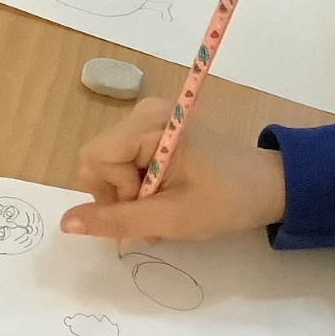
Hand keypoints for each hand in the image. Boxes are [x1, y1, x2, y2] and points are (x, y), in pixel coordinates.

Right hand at [60, 97, 285, 240]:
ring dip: (129, 196)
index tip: (149, 202)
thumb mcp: (171, 218)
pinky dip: (137, 187)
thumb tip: (65, 223)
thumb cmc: (228, 201)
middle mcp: (143, 112)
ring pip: (107, 166)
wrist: (269, 187)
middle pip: (97, 161)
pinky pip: (123, 163)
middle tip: (156, 212)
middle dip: (119, 195)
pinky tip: (165, 196)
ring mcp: (148, 120)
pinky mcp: (153, 132)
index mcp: (150, 122)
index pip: (93, 158)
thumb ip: (117, 220)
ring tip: (164, 207)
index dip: (113, 191)